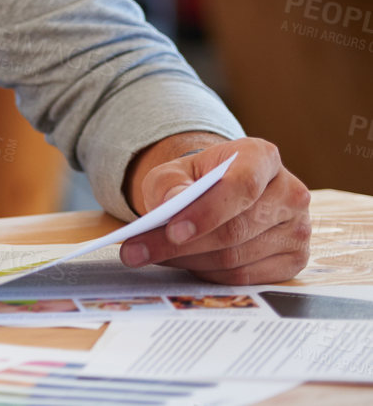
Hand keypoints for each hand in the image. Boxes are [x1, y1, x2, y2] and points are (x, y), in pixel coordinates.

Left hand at [119, 135, 310, 283]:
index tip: (172, 230)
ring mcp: (299, 229)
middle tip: (136, 252)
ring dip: (189, 261)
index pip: (241, 186)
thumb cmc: (198, 180)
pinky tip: (185, 263)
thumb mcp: (174, 172)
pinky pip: (246, 277)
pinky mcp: (295, 260)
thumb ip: (170, 184)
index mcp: (263, 157)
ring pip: (237, 258)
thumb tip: (172, 204)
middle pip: (236, 229)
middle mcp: (291, 192)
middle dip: (181, 246)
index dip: (207, 212)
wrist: (221, 193)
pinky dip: (208, 274)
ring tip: (152, 256)